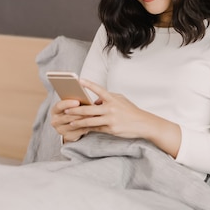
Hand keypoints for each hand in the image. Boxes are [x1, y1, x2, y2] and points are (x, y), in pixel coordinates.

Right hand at [50, 99, 91, 142]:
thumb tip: (85, 98)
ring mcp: (60, 130)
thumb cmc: (74, 112)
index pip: (59, 106)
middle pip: (67, 116)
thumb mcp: (72, 106)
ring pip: (74, 124)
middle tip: (90, 108)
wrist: (72, 126)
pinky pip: (79, 131)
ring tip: (94, 114)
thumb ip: (75, 102)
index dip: (68, 104)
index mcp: (54, 111)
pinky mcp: (68, 136)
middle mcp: (55, 121)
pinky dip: (87, 126)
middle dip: (80, 112)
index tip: (77, 102)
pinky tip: (94, 122)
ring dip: (84, 119)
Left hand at [63, 79, 181, 156]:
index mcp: (113, 99)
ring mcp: (110, 119)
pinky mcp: (111, 129)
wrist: (143, 124)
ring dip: (78, 121)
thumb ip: (107, 99)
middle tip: (66, 110)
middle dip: (76, 109)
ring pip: (90, 120)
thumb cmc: (131, 111)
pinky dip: (88, 128)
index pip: (99, 90)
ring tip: (70, 121)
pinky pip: (96, 128)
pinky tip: (81, 128)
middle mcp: (111, 108)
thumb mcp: (121, 100)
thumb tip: (94, 101)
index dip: (89, 84)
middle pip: (89, 109)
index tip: (79, 80)